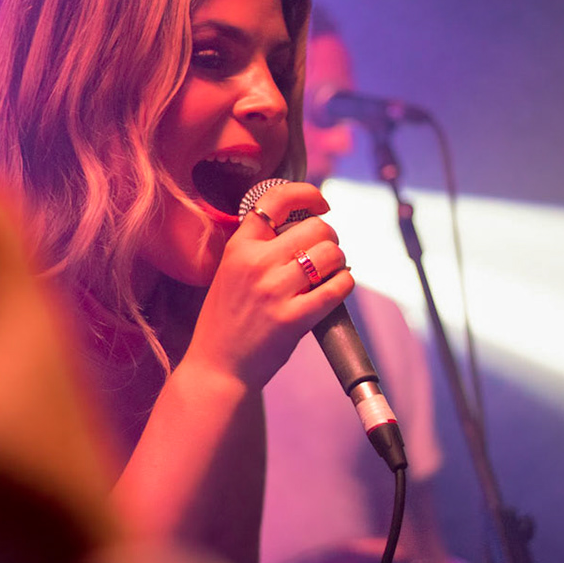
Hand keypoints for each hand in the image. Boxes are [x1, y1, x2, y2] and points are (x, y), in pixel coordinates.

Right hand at [183, 180, 354, 389]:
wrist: (218, 368)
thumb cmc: (227, 322)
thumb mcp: (230, 272)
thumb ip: (258, 248)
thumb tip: (304, 226)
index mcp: (238, 248)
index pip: (275, 199)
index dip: (307, 193)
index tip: (321, 203)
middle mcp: (255, 264)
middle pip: (315, 227)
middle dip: (329, 238)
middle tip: (326, 253)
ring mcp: (274, 291)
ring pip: (331, 254)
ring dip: (339, 261)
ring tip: (331, 272)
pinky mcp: (293, 319)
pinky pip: (337, 287)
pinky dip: (345, 284)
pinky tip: (337, 288)